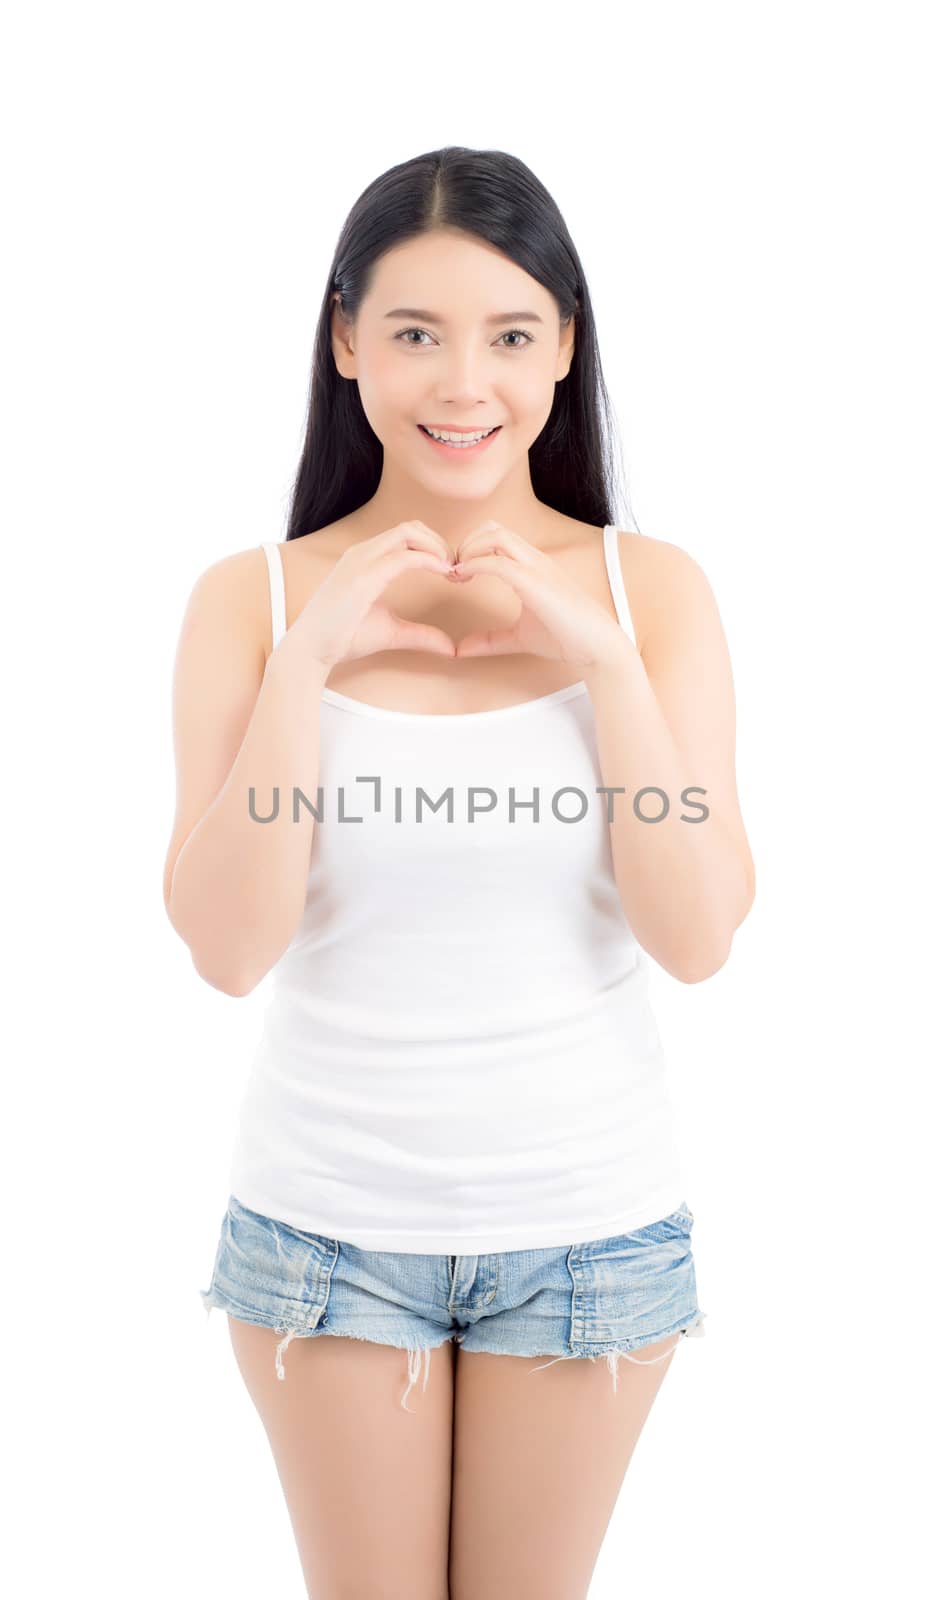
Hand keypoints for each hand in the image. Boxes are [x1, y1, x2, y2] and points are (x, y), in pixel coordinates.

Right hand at [286, 521, 457, 668]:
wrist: (310, 650)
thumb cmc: (342, 637)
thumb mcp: (391, 633)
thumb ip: (422, 636)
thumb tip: (451, 648)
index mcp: (365, 559)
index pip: (406, 535)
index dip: (434, 548)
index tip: (451, 572)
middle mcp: (362, 552)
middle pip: (410, 527)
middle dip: (439, 543)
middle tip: (456, 569)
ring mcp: (361, 561)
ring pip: (408, 532)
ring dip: (437, 547)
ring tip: (451, 571)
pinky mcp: (363, 576)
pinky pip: (405, 557)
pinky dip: (430, 561)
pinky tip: (444, 573)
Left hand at [451, 520, 629, 669]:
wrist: (598, 647)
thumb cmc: (566, 639)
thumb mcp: (519, 638)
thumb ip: (490, 640)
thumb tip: (461, 649)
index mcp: (533, 566)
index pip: (497, 537)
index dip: (471, 548)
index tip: (456, 574)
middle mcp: (535, 560)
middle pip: (493, 528)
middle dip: (466, 544)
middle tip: (452, 572)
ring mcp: (537, 568)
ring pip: (495, 536)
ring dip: (469, 550)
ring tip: (457, 575)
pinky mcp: (536, 583)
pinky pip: (498, 563)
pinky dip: (474, 565)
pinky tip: (462, 579)